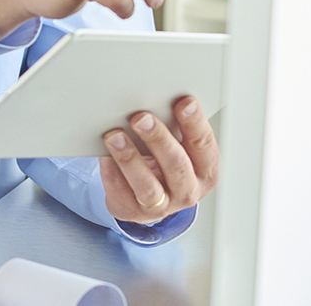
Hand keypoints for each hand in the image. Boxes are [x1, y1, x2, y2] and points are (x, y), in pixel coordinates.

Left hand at [100, 96, 219, 225]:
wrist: (147, 199)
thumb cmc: (166, 164)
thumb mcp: (180, 148)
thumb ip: (176, 129)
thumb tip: (157, 99)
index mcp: (205, 172)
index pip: (204, 145)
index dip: (195, 123)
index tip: (185, 102)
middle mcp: (187, 192)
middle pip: (176, 165)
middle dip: (158, 138)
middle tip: (141, 117)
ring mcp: (161, 206)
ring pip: (147, 186)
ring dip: (130, 158)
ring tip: (115, 135)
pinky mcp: (132, 211)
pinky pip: (120, 190)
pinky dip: (111, 169)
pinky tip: (104, 152)